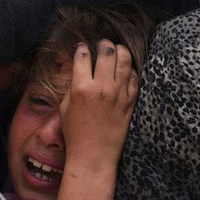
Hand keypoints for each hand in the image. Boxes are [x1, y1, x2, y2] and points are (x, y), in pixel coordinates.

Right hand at [58, 39, 137, 161]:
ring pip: (125, 60)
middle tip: (103, 44)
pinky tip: (125, 68)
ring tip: (117, 50)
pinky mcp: (131, 101)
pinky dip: (130, 69)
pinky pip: (134, 76)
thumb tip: (80, 70)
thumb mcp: (65, 107)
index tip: (82, 48)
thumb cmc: (75, 133)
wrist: (93, 155)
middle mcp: (102, 88)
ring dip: (120, 50)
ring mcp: (119, 94)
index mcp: (81, 88)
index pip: (83, 57)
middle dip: (104, 44)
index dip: (81, 49)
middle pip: (107, 52)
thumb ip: (72, 86)